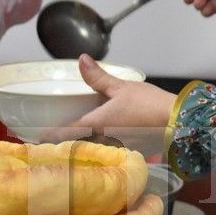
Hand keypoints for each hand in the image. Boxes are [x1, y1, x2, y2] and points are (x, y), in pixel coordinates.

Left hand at [44, 55, 176, 154]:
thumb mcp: (122, 87)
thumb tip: (81, 59)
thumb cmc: (150, 105)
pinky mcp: (128, 155)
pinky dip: (99, 151)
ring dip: (81, 149)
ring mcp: (115, 152)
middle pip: (74, 148)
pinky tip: (102, 146)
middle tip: (52, 141)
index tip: (36, 137)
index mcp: (95, 125)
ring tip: (73, 143)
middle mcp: (101, 143)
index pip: (63, 134)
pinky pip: (107, 154)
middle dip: (64, 145)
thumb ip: (98, 77)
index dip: (47, 137)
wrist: (179, 124)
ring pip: (90, 153)